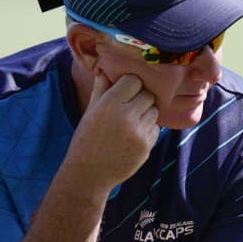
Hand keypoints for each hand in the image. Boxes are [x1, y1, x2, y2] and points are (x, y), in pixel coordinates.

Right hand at [65, 73, 160, 189]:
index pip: (134, 80)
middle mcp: (126, 117)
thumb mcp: (90, 111)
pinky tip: (133, 135)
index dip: (130, 84)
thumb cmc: (86, 139)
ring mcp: (139, 133)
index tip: (125, 90)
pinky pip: (155, 128)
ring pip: (154, 111)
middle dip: (141, 98)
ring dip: (146, 113)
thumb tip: (106, 69)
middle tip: (130, 106)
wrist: (89, 173)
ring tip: (130, 121)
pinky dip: (148, 129)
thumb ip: (101, 89)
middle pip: (148, 95)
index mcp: (109, 104)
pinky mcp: (147, 146)